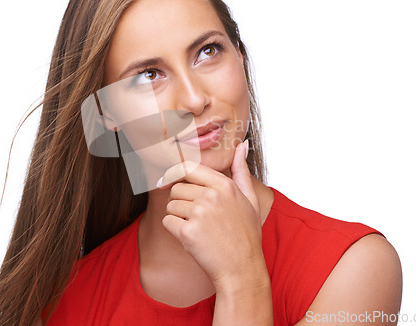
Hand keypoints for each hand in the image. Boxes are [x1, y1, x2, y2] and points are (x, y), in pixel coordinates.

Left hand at [158, 140, 265, 290]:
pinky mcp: (188, 232)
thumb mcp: (250, 199)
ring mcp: (199, 213)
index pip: (188, 168)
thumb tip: (241, 145)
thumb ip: (241, 171)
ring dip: (177, 217)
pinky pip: (167, 222)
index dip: (174, 173)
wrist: (242, 269)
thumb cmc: (246, 235)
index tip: (165, 181)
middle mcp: (212, 196)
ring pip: (171, 205)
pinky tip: (191, 239)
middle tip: (196, 218)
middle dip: (180, 201)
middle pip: (176, 188)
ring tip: (198, 229)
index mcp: (224, 185)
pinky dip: (174, 231)